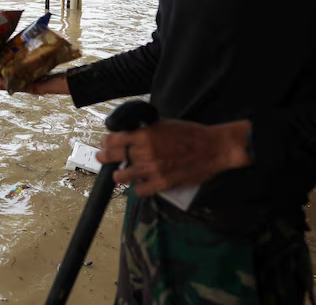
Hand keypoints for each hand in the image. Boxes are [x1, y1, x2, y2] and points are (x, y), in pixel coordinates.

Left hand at [97, 119, 251, 195]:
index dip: (106, 142)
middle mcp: (145, 152)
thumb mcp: (164, 124)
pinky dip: (137, 189)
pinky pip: (141, 191)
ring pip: (123, 175)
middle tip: (102, 159)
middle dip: (104, 158)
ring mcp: (153, 169)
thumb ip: (146, 130)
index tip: (104, 144)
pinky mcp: (163, 183)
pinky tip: (138, 186)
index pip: (114, 139)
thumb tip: (131, 133)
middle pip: (114, 156)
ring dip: (118, 175)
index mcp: (145, 135)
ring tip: (118, 175)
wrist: (213, 148)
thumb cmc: (191, 133)